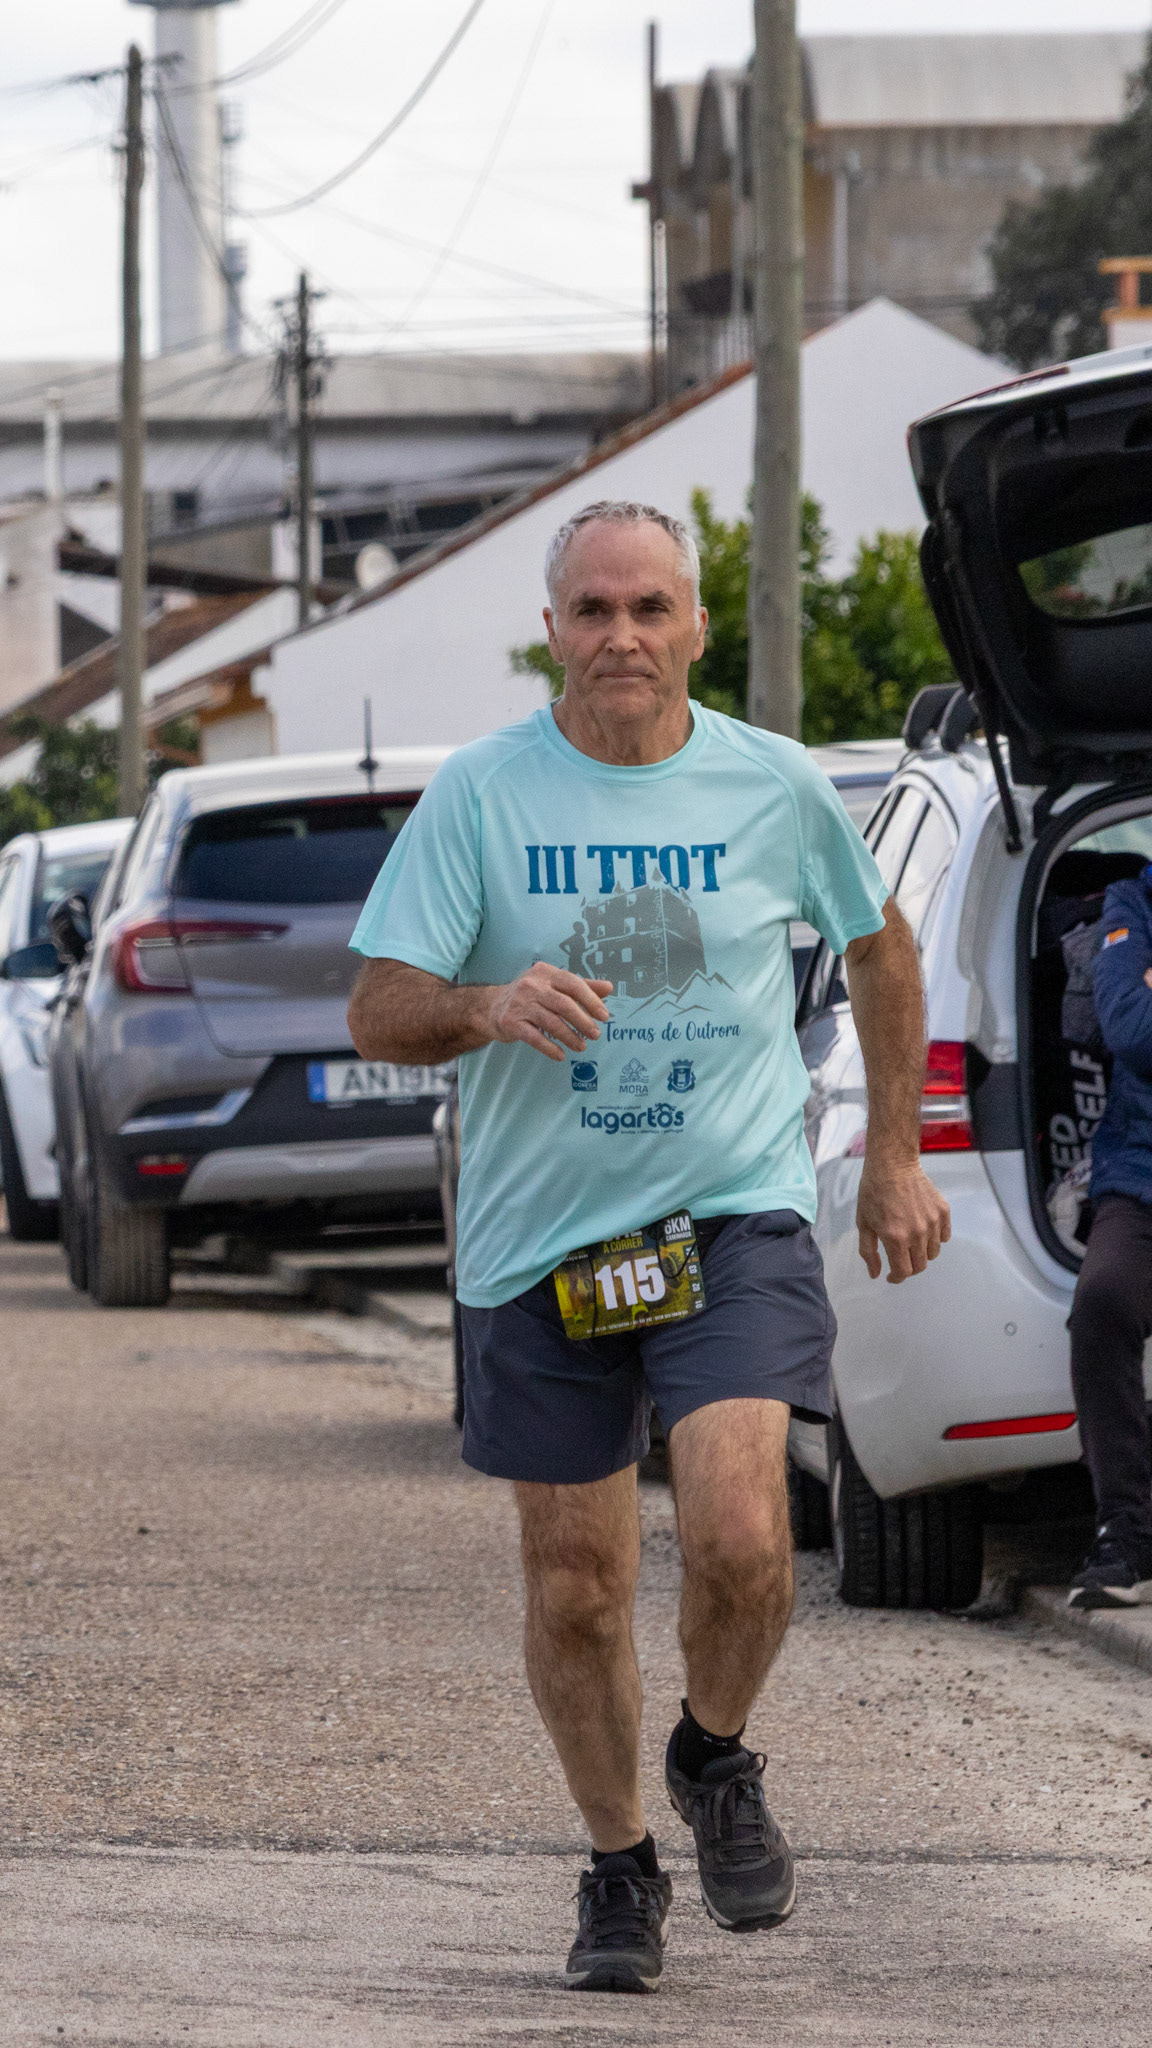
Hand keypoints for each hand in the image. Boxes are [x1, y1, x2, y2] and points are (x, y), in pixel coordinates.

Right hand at [485, 964, 612, 1062]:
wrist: (491, 1007)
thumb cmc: (530, 995)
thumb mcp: (553, 985)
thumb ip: (581, 986)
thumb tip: (609, 988)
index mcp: (545, 973)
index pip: (573, 983)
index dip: (591, 1000)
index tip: (604, 1016)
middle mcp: (531, 985)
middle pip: (563, 1004)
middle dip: (583, 1021)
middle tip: (596, 1034)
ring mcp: (520, 1004)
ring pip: (551, 1022)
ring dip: (569, 1037)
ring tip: (582, 1046)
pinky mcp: (511, 1022)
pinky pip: (534, 1037)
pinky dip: (549, 1048)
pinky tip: (560, 1055)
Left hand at [856, 1157, 950, 1282]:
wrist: (892, 1164)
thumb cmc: (873, 1192)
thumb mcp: (863, 1223)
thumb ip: (869, 1251)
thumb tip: (875, 1274)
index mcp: (895, 1238)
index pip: (903, 1272)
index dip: (896, 1278)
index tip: (891, 1276)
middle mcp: (917, 1233)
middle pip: (920, 1265)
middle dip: (909, 1268)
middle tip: (900, 1259)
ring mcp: (932, 1222)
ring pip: (933, 1253)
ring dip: (922, 1254)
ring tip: (911, 1243)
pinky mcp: (943, 1211)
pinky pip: (944, 1236)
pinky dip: (936, 1239)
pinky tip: (923, 1231)